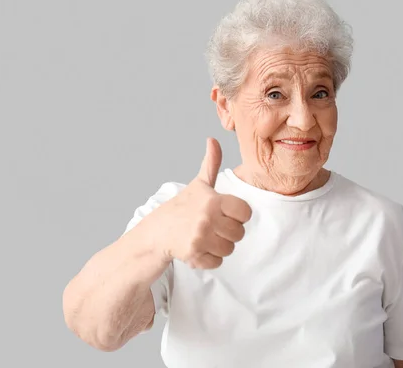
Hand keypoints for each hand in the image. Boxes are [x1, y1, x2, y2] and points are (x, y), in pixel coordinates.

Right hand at [149, 137, 251, 268]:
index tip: (224, 213)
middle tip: (212, 227)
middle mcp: (207, 218)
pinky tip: (199, 248)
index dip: (237, 215)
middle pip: (239, 233)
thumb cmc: (183, 207)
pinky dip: (209, 259)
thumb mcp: (198, 185)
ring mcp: (200, 238)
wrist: (157, 232)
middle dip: (228, 232)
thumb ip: (210, 164)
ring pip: (230, 249)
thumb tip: (213, 139)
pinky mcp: (194, 255)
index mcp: (213, 200)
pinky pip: (217, 262)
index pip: (245, 213)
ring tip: (205, 237)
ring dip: (220, 246)